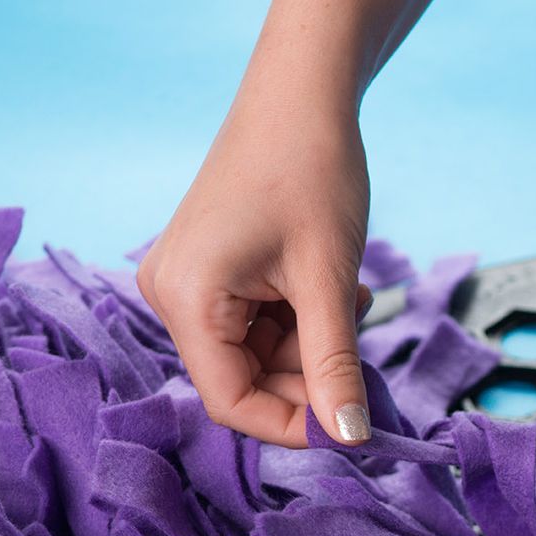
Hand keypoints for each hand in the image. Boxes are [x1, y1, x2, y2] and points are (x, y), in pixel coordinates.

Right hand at [137, 98, 371, 446]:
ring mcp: (190, 283)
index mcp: (187, 299)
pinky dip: (303, 319)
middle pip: (247, 380)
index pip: (232, 402)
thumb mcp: (329, 280)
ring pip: (261, 355)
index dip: (294, 424)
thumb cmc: (312, 172)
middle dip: (312, 374)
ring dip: (314, 342)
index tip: (353, 428)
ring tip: (347, 291)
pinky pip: (260, 325)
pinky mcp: (212, 272)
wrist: (302, 98)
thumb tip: (350, 437)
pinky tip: (330, 281)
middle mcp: (173, 295)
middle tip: (362, 344)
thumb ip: (335, 365)